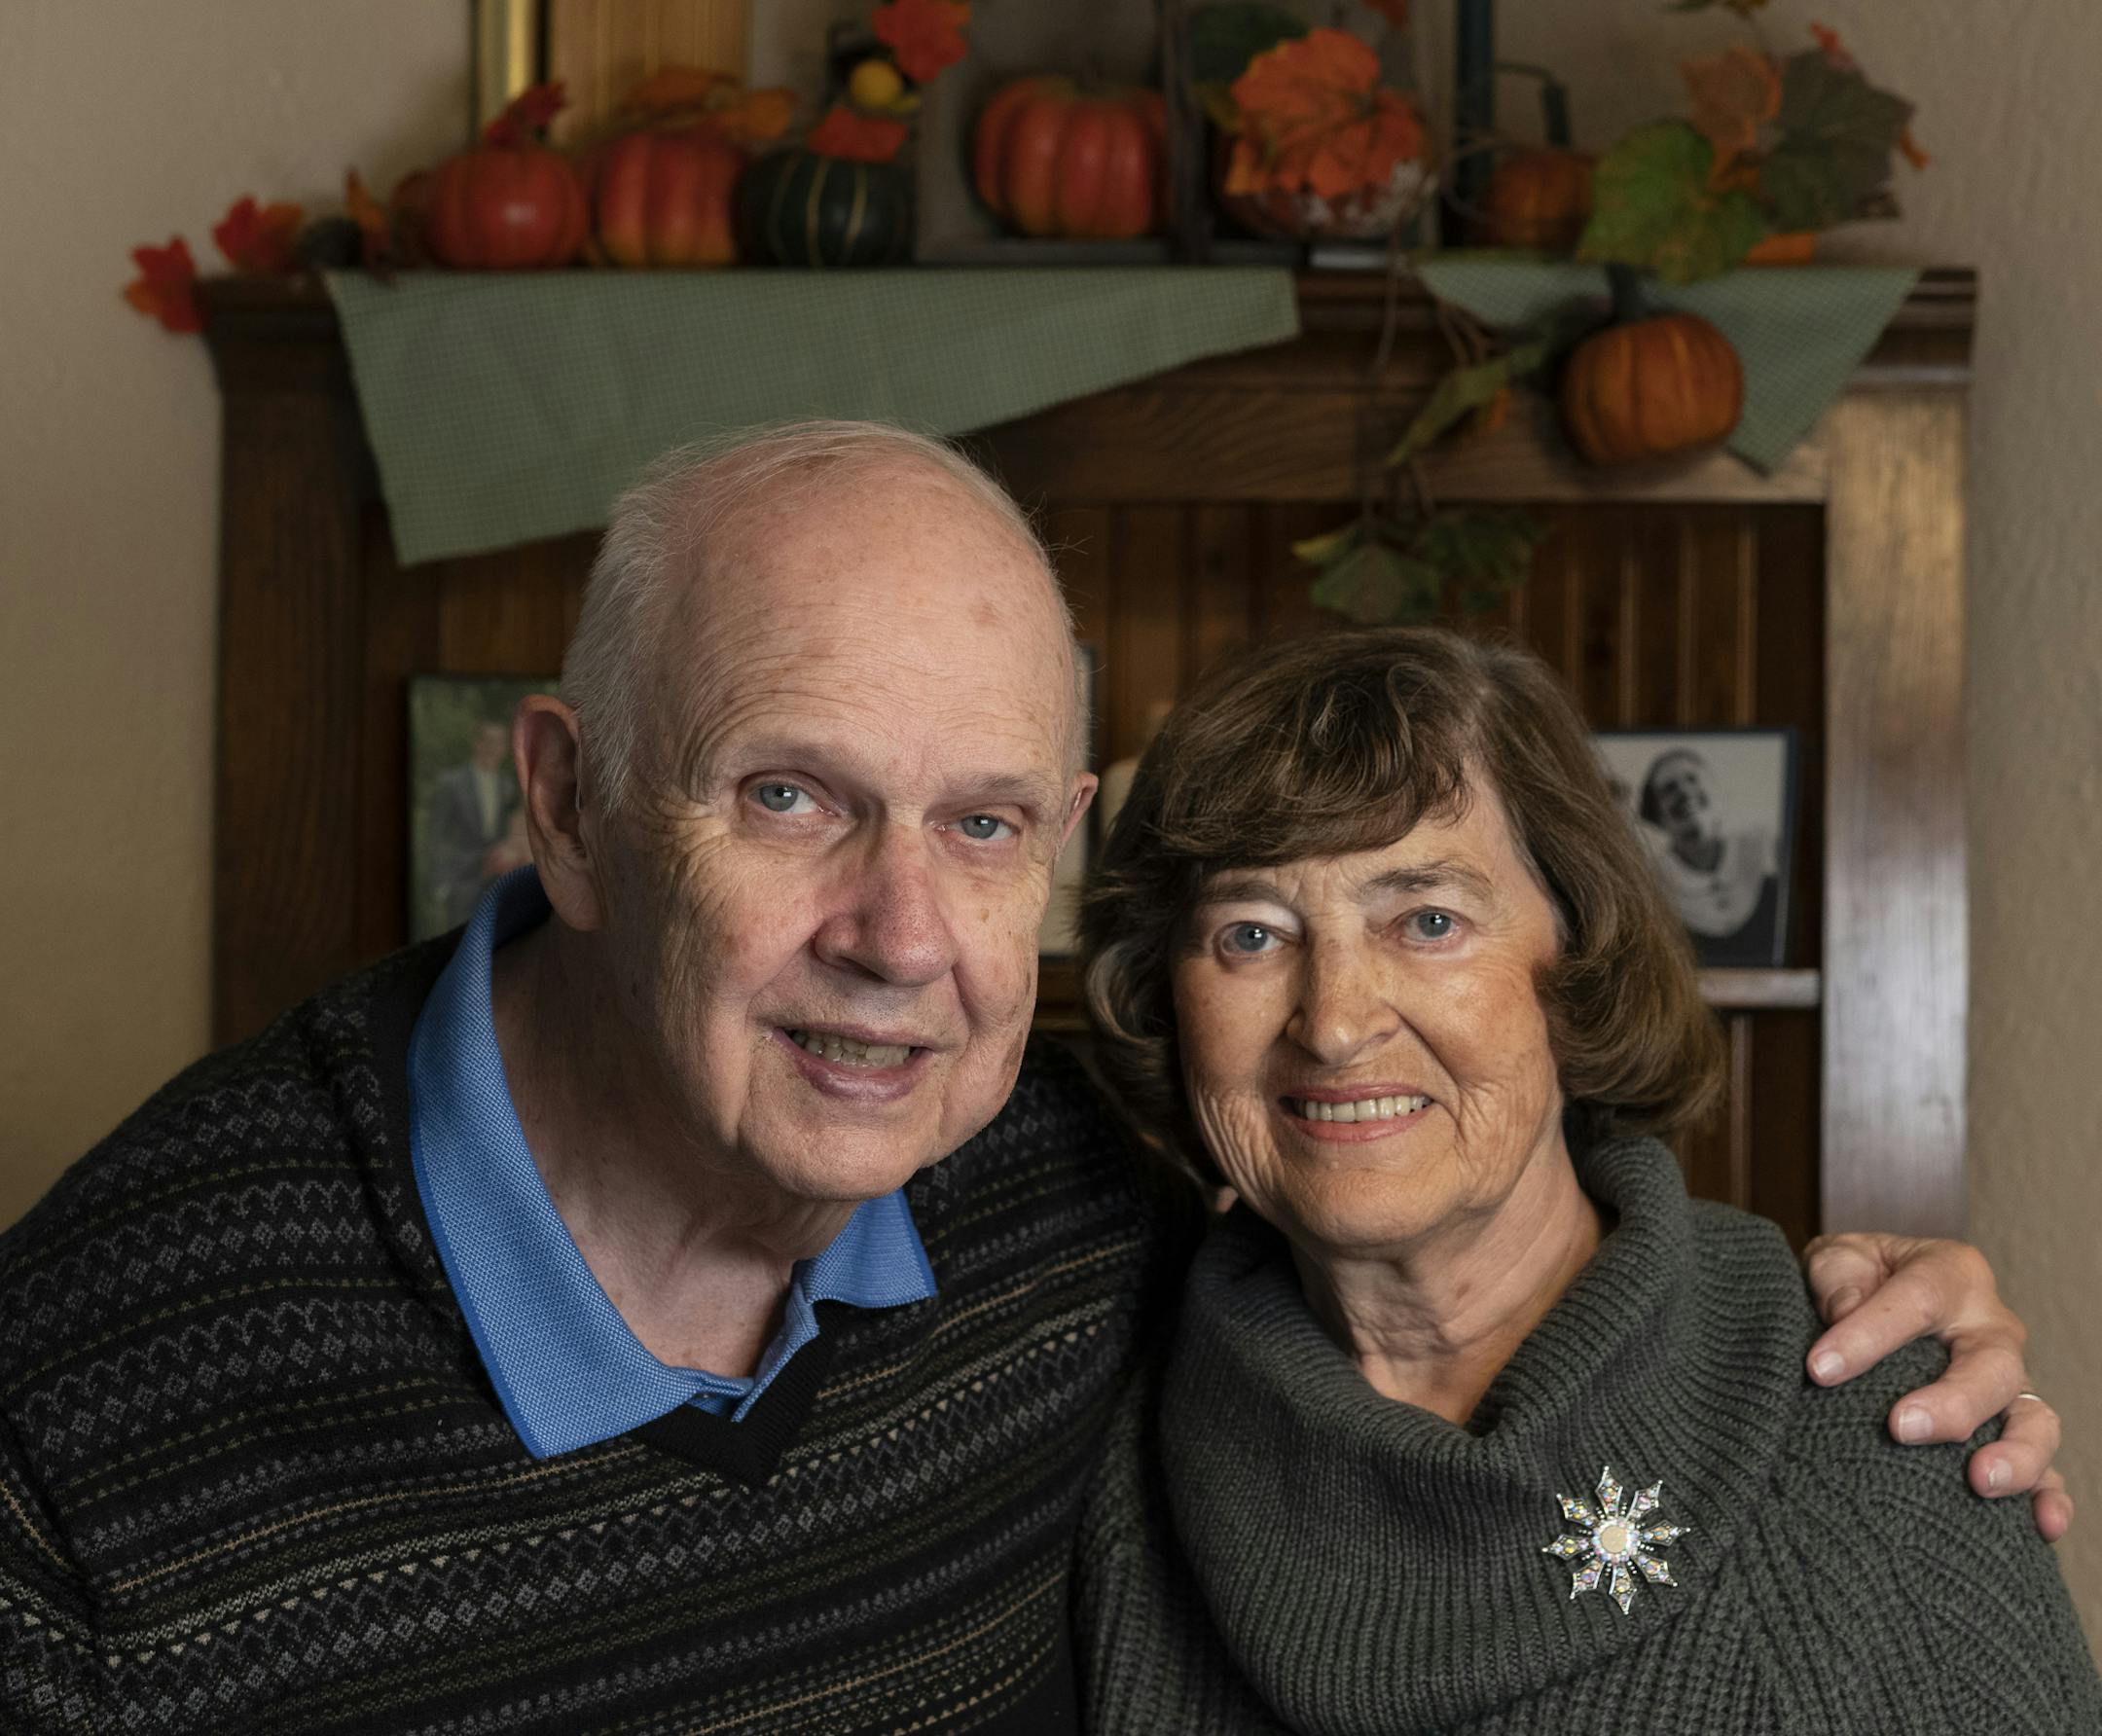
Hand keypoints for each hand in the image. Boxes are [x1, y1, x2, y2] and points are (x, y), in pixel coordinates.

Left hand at [1803, 1233, 2069, 1542]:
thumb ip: (1839, 1280)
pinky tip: (2039, 1526)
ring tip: (1979, 1480)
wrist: (1867, 1291)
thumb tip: (1844, 1313)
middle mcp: (1990, 1328)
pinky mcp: (2010, 1430)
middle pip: (1992, 1366)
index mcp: (1950, 1274)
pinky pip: (2046, 1468)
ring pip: (2035, 1419)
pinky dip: (2048, 1496)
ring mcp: (2009, 1383)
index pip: (1917, 1300)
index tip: (1819, 1370)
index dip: (1868, 1335)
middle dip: (1951, 1402)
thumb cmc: (1852, 1277)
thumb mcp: (1837, 1259)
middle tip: (1899, 1427)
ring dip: (2015, 1453)